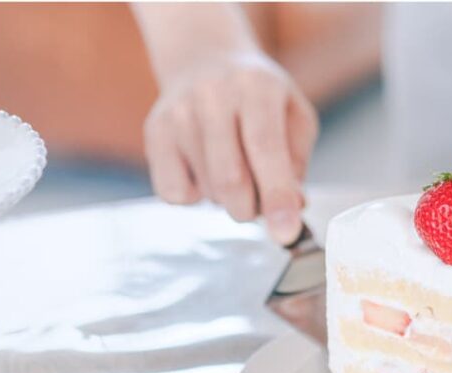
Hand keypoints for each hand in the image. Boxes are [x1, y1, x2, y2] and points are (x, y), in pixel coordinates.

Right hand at [143, 51, 318, 243]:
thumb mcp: (295, 118)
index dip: (277, 196)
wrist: (205, 60)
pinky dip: (194, 198)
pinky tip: (203, 170)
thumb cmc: (260, 98)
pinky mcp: (155, 132)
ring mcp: (178, 113)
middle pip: (231, 180)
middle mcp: (212, 95)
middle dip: (251, 209)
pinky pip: (174, 193)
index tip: (286, 233)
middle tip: (259, 200)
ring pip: (207, 191)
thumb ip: (297, 165)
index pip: (265, 149)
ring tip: (233, 171)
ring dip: (227, 201)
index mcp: (256, 87)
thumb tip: (292, 208)